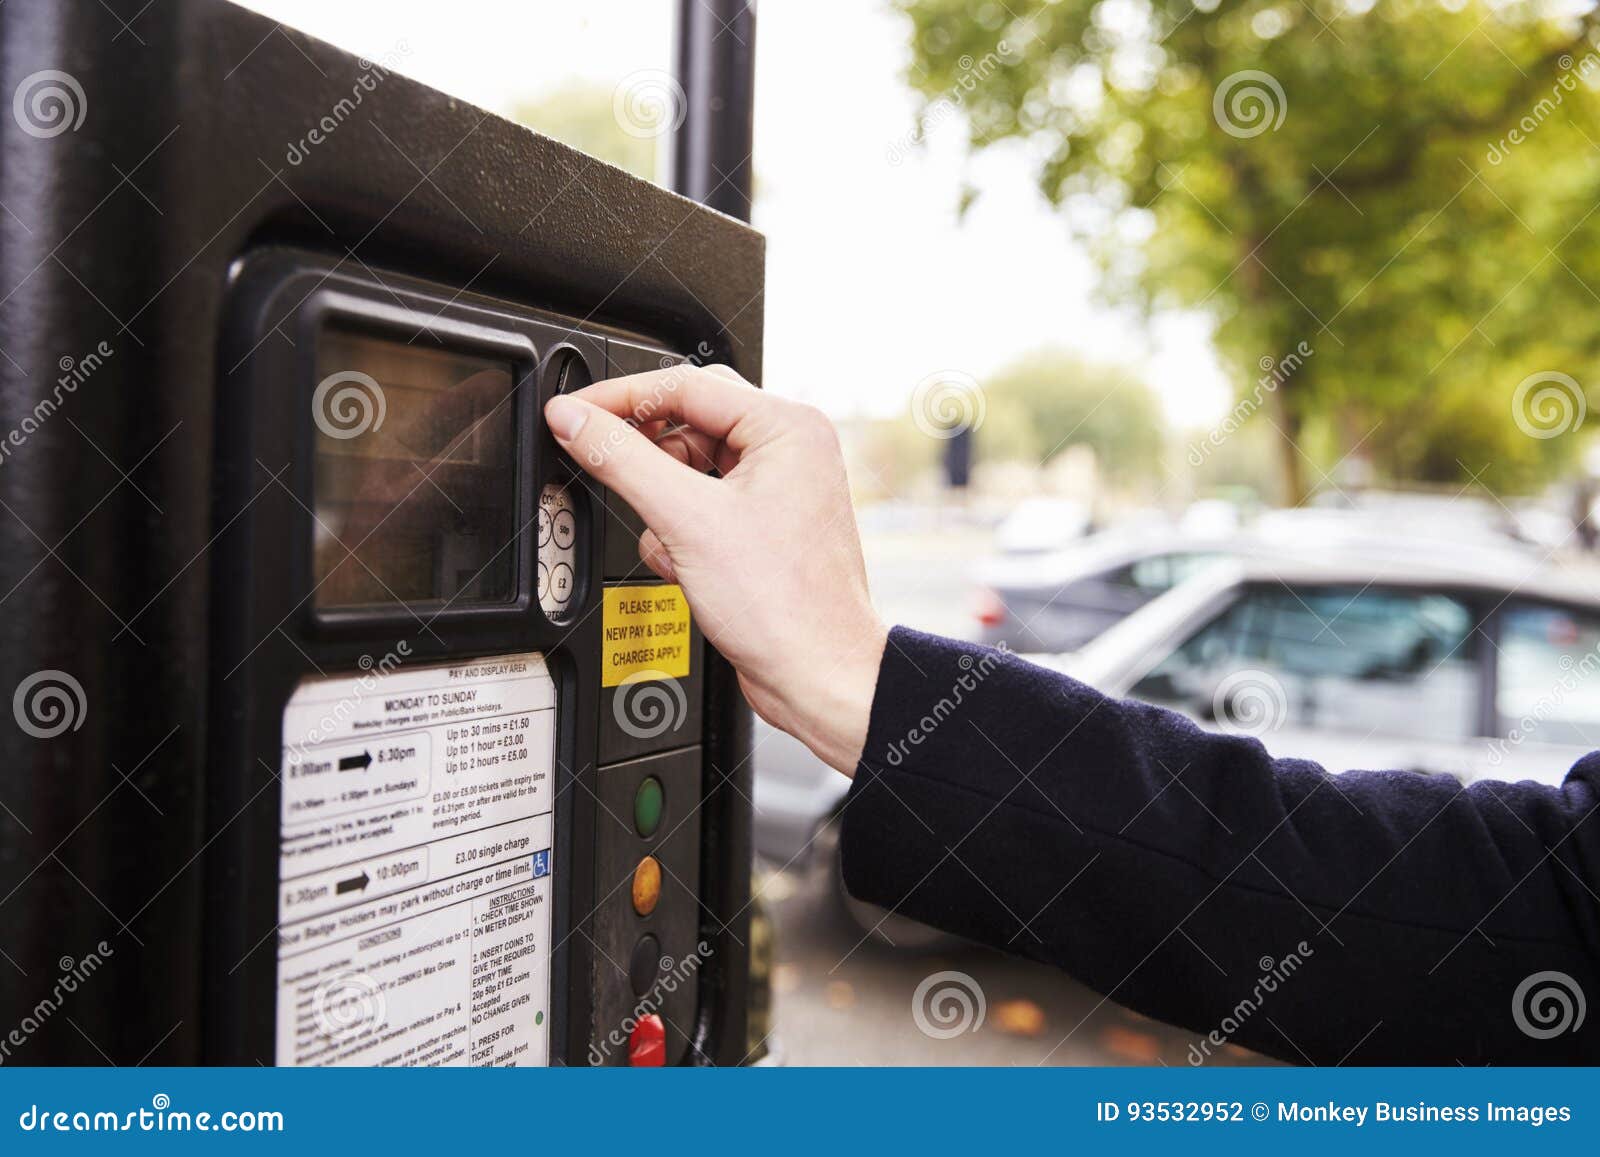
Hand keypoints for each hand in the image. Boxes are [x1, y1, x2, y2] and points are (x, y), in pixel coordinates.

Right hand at [544, 365, 885, 773]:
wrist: (817, 675)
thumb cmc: (786, 606)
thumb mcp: (686, 521)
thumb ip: (621, 460)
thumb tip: (575, 420)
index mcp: (787, 426)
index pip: (683, 385)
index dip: (619, 398)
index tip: (573, 414)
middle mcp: (789, 449)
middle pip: (686, 422)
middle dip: (649, 462)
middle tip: (611, 473)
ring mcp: (778, 488)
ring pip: (688, 469)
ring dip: (665, 508)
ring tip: (676, 545)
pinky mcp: (762, 525)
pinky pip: (701, 506)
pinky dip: (680, 534)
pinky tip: (688, 566)